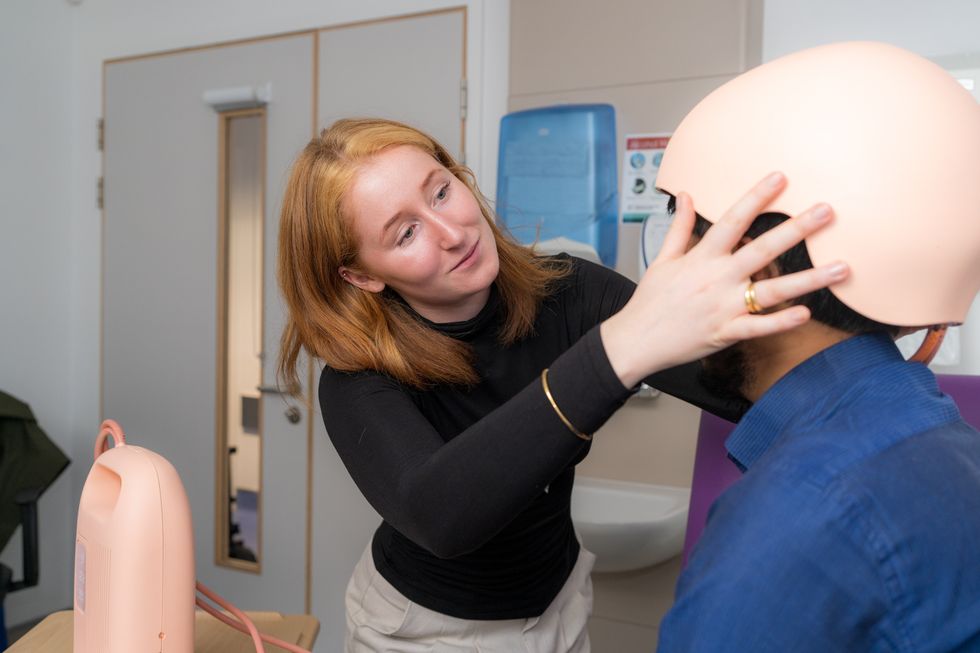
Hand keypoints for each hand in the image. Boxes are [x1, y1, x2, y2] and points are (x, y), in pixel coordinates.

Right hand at [601, 172, 849, 388]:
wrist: (636, 341)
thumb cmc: (650, 301)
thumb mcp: (662, 259)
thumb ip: (680, 227)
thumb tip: (687, 195)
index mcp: (701, 258)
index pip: (732, 220)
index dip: (756, 197)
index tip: (780, 178)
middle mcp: (717, 279)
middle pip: (762, 250)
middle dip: (796, 229)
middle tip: (826, 211)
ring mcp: (723, 307)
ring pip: (772, 290)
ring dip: (809, 279)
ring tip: (841, 267)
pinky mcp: (725, 333)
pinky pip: (758, 327)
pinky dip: (781, 322)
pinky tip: (806, 313)